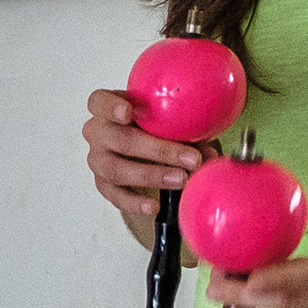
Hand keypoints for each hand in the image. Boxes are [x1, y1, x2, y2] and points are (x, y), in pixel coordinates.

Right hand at [84, 84, 209, 239]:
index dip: (111, 106)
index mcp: (108, 108)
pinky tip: (154, 206)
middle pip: (119, 139)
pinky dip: (135, 202)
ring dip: (152, 175)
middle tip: (190, 158)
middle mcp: (98, 132)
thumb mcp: (167, 122)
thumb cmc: (152, 127)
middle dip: (158, 150)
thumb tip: (209, 155)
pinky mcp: (103, 184)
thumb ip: (186, 131)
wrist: (140, 150)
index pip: (99, 101)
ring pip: (116, 170)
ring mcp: (97, 160)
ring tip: (181, 180)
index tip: (130, 112)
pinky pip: (116, 196)